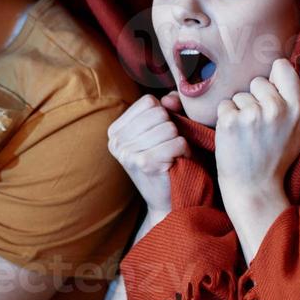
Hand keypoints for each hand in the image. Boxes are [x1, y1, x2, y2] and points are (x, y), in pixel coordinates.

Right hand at [106, 92, 189, 217]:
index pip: (148, 102)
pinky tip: (177, 162)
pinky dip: (184, 151)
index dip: (164, 114)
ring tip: (172, 156)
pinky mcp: (143, 163)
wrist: (168, 202)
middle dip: (172, 128)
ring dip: (178, 141)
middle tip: (169, 147)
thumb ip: (167, 108)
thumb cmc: (167, 162)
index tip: (161, 134)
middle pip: (159, 113)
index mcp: (115, 130)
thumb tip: (170, 98)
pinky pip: (176, 142)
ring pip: (169, 127)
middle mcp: (116, 140)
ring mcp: (127, 152)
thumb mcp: (162, 132)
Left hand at [214, 58, 299, 216]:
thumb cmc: (277, 156)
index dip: (274, 77)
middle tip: (259, 124)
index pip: (282, 67)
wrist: (254, 187)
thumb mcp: (299, 129)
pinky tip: (235, 135)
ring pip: (239, 94)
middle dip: (255, 98)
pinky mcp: (230, 121)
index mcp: (297, 109)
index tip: (272, 93)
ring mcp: (252, 114)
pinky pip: (224, 105)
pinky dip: (226, 118)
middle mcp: (276, 108)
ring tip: (247, 133)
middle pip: (258, 81)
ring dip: (240, 110)